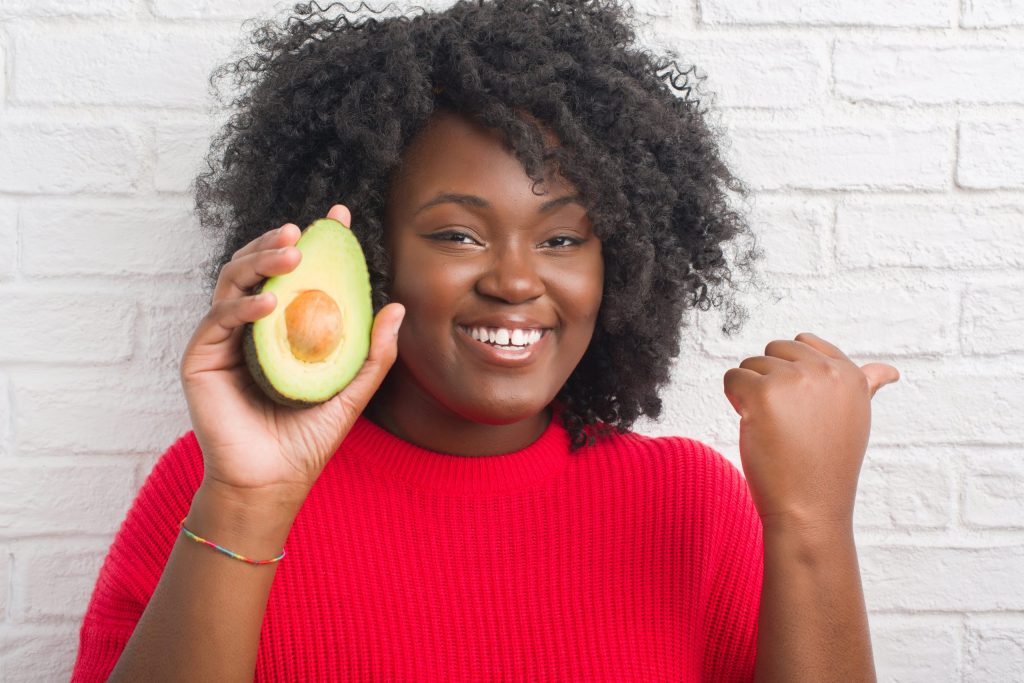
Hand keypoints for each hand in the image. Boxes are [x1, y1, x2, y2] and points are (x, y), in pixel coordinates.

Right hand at [179, 204, 403, 508]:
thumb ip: (374, 353)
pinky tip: (268, 302)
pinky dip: (243, 306)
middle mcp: (250, 326)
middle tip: (305, 231)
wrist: (273, 480)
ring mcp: (223, 339)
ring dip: (260, 261)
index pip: (297, 276)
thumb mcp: (352, 391)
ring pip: (234, 282)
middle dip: (279, 243)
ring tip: (291, 253)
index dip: (316, 244)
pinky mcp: (201, 357)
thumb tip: (396, 306)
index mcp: (284, 328)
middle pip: (259, 269)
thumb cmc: (309, 438)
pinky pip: (218, 319)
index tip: (338, 217)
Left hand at [723, 333, 899, 530]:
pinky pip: (732, 378)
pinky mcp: (763, 394)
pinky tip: (754, 425)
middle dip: (770, 380)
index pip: (804, 342)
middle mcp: (826, 371)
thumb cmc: (827, 466)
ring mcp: (794, 380)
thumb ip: (865, 386)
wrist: (810, 508)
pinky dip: (733, 400)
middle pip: (774, 350)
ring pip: (750, 364)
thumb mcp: (854, 419)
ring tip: (775, 428)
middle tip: (786, 421)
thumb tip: (889, 371)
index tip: (800, 407)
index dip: (790, 373)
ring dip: (752, 393)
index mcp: (850, 374)